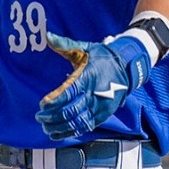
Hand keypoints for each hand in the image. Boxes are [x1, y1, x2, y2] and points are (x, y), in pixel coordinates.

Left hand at [35, 33, 151, 141]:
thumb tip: (48, 35)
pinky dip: (71, 132)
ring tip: (46, 127)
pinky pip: (86, 127)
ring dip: (60, 127)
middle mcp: (95, 94)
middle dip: (53, 117)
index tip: (42, 105)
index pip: (69, 94)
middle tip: (40, 117)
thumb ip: (65, 44)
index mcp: (89, 77)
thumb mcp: (85, 48)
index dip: (54, 102)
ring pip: (78, 123)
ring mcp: (100, 106)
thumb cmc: (103, 56)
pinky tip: (58, 133)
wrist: (128, 66)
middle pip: (71, 111)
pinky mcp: (103, 115)